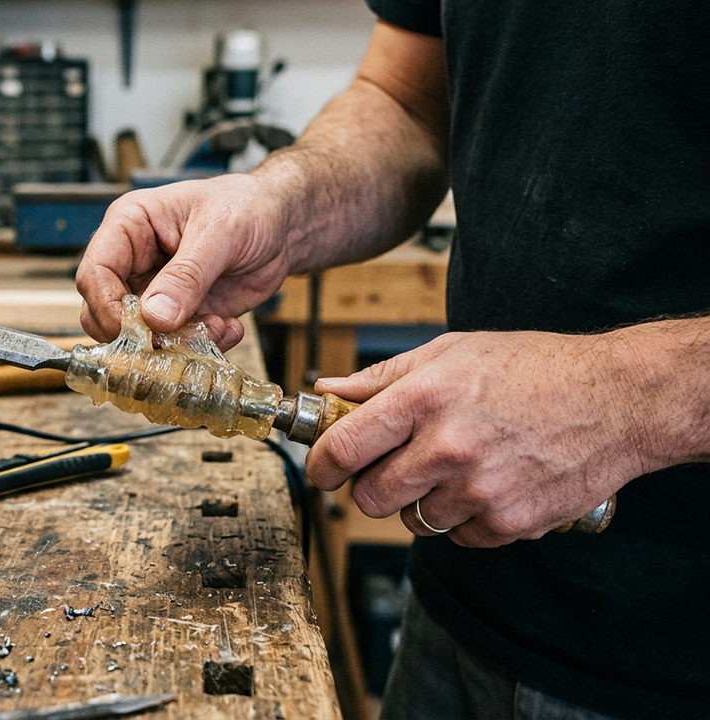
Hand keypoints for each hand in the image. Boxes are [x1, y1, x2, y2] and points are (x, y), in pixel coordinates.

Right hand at [75, 173, 293, 351]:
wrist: (283, 227)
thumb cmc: (247, 207)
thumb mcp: (219, 232)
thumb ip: (186, 275)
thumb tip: (155, 316)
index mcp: (129, 227)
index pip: (95, 273)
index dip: (107, 306)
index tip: (135, 330)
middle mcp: (134, 262)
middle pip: (104, 313)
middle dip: (139, 335)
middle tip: (174, 339)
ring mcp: (154, 292)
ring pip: (138, 337)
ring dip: (175, 344)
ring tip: (216, 327)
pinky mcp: (178, 316)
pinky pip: (172, 346)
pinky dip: (199, 347)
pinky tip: (228, 326)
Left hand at [305, 331, 648, 546]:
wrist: (618, 399)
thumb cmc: (534, 368)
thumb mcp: (452, 352)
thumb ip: (382, 378)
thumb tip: (327, 391)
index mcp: (424, 398)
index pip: (342, 448)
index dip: (320, 465)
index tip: (321, 469)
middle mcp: (448, 447)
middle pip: (370, 497)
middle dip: (372, 486)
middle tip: (392, 468)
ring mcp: (480, 490)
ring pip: (413, 521)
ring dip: (423, 502)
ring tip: (456, 468)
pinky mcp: (510, 522)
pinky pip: (459, 537)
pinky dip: (466, 519)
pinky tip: (489, 484)